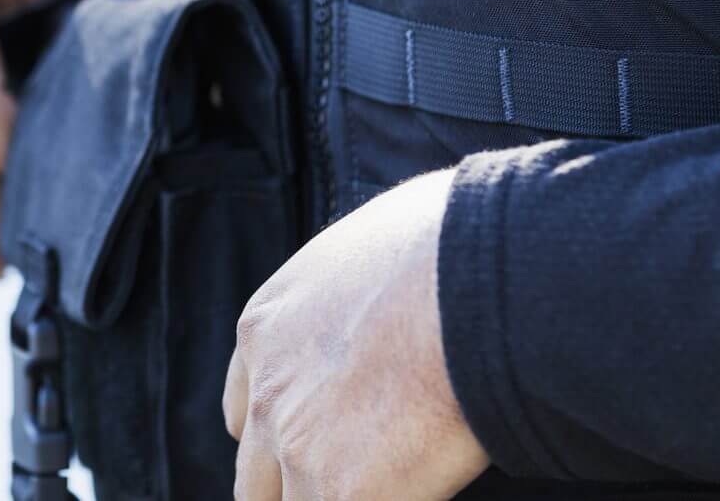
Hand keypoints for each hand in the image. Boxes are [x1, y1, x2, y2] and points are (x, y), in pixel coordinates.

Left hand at [225, 169, 488, 499]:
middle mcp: (270, 391)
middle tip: (351, 478)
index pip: (245, 413)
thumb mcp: (368, 247)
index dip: (281, 439)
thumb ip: (355, 292)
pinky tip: (418, 492)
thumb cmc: (448, 244)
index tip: (319, 446)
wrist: (475, 279)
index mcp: (267, 328)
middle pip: (258, 481)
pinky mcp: (344, 491)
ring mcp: (298, 446)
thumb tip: (393, 296)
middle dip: (299, 489)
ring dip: (336, 499)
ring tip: (390, 484)